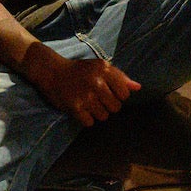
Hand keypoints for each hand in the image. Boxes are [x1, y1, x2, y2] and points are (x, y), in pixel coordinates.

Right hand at [24, 46, 139, 126]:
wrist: (52, 72)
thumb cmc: (80, 70)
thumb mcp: (100, 67)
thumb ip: (120, 77)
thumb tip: (138, 88)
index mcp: (105, 70)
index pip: (125, 94)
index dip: (118, 96)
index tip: (108, 92)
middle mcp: (96, 82)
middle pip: (115, 108)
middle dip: (108, 106)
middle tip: (97, 99)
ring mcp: (85, 95)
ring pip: (103, 116)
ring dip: (97, 113)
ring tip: (88, 103)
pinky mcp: (74, 107)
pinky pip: (90, 122)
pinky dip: (86, 119)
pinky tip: (81, 109)